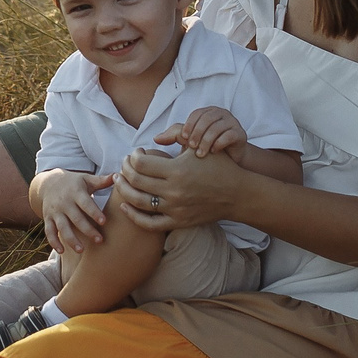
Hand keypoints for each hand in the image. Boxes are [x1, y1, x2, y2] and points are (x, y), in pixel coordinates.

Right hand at [36, 170, 111, 253]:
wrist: (48, 182)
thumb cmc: (74, 183)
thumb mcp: (86, 179)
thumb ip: (101, 180)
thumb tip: (118, 176)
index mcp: (76, 192)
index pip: (86, 203)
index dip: (94, 212)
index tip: (104, 222)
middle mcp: (64, 203)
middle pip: (76, 218)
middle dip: (87, 230)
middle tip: (99, 241)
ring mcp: (55, 211)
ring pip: (62, 227)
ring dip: (71, 239)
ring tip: (81, 250)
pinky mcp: (48, 218)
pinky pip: (49, 231)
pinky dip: (53, 242)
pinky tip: (62, 252)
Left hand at [114, 146, 250, 232]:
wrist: (237, 194)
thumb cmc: (218, 166)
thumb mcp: (200, 145)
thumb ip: (178, 134)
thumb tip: (154, 137)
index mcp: (177, 170)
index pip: (141, 163)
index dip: (133, 156)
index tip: (136, 152)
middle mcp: (174, 190)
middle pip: (136, 180)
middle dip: (125, 170)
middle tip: (124, 164)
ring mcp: (175, 208)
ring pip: (138, 201)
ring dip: (124, 189)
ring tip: (120, 180)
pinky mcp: (177, 221)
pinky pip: (148, 223)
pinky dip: (133, 215)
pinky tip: (124, 205)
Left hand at [154, 105, 246, 156]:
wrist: (230, 163)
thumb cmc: (207, 149)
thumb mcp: (190, 142)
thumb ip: (174, 136)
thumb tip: (155, 138)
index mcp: (208, 112)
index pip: (197, 114)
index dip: (189, 125)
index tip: (183, 139)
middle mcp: (221, 114)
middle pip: (207, 118)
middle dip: (197, 133)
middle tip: (191, 147)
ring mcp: (232, 123)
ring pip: (218, 126)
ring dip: (207, 140)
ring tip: (200, 154)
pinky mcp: (240, 134)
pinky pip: (230, 135)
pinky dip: (220, 143)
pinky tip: (213, 153)